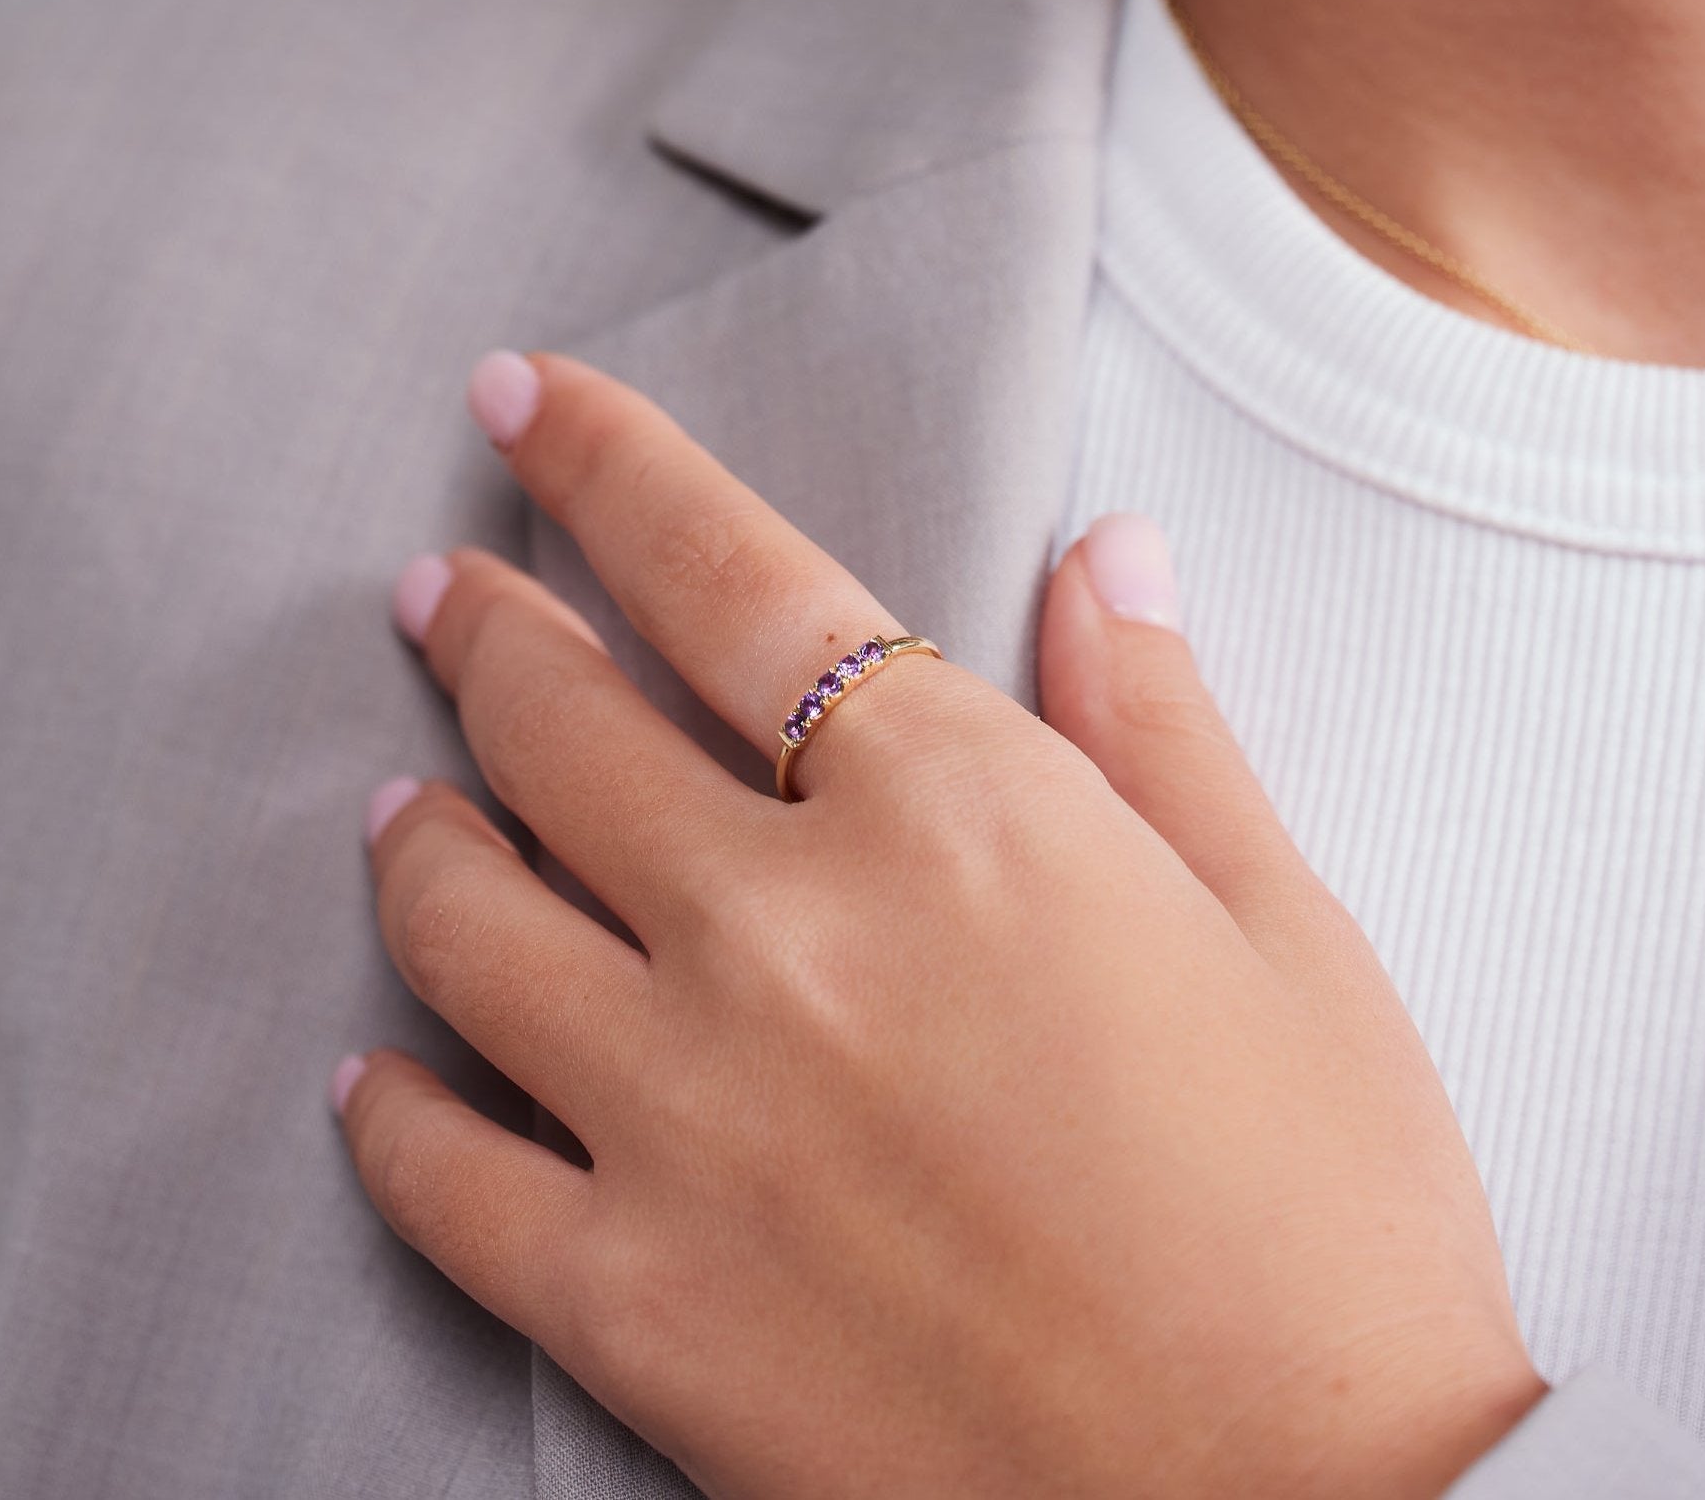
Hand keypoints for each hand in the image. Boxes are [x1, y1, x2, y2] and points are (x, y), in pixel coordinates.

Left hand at [336, 350, 1543, 1499]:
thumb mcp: (1282, 931)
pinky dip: (391, 1114)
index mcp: (951, 811)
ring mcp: (687, 1116)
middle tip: (441, 592)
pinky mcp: (636, 1301)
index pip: (724, 571)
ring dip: (415, 838)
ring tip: (399, 803)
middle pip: (559, 725)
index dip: (603, 465)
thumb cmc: (1331, 1227)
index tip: (520, 403)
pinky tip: (374, 1079)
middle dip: (482, 631)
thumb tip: (1106, 554)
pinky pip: (445, 1178)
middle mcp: (787, 931)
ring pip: (464, 920)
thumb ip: (1156, 725)